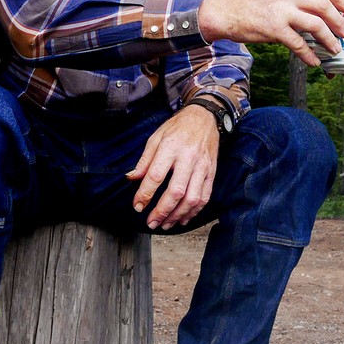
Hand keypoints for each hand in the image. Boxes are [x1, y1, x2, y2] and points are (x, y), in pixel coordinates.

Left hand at [126, 106, 218, 229]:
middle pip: (176, 191)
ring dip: (178, 215)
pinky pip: (204, 197)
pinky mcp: (212, 173)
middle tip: (151, 222)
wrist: (205, 118)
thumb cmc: (178, 127)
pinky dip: (193, 212)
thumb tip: (132, 178)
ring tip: (165, 224)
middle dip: (162, 211)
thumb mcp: (156, 137)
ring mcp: (203, 167)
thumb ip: (145, 160)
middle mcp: (189, 158)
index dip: (145, 194)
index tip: (138, 206)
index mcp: (171, 147)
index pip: (156, 176)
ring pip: (192, 198)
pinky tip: (182, 219)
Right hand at [199, 0, 343, 65]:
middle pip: (324, 5)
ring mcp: (281, 11)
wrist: (226, 13)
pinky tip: (314, 62)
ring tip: (335, 49)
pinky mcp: (274, 29)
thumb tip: (318, 4)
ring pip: (316, 25)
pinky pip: (298, 44)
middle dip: (339, 20)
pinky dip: (309, 55)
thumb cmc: (251, 3)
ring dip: (329, 39)